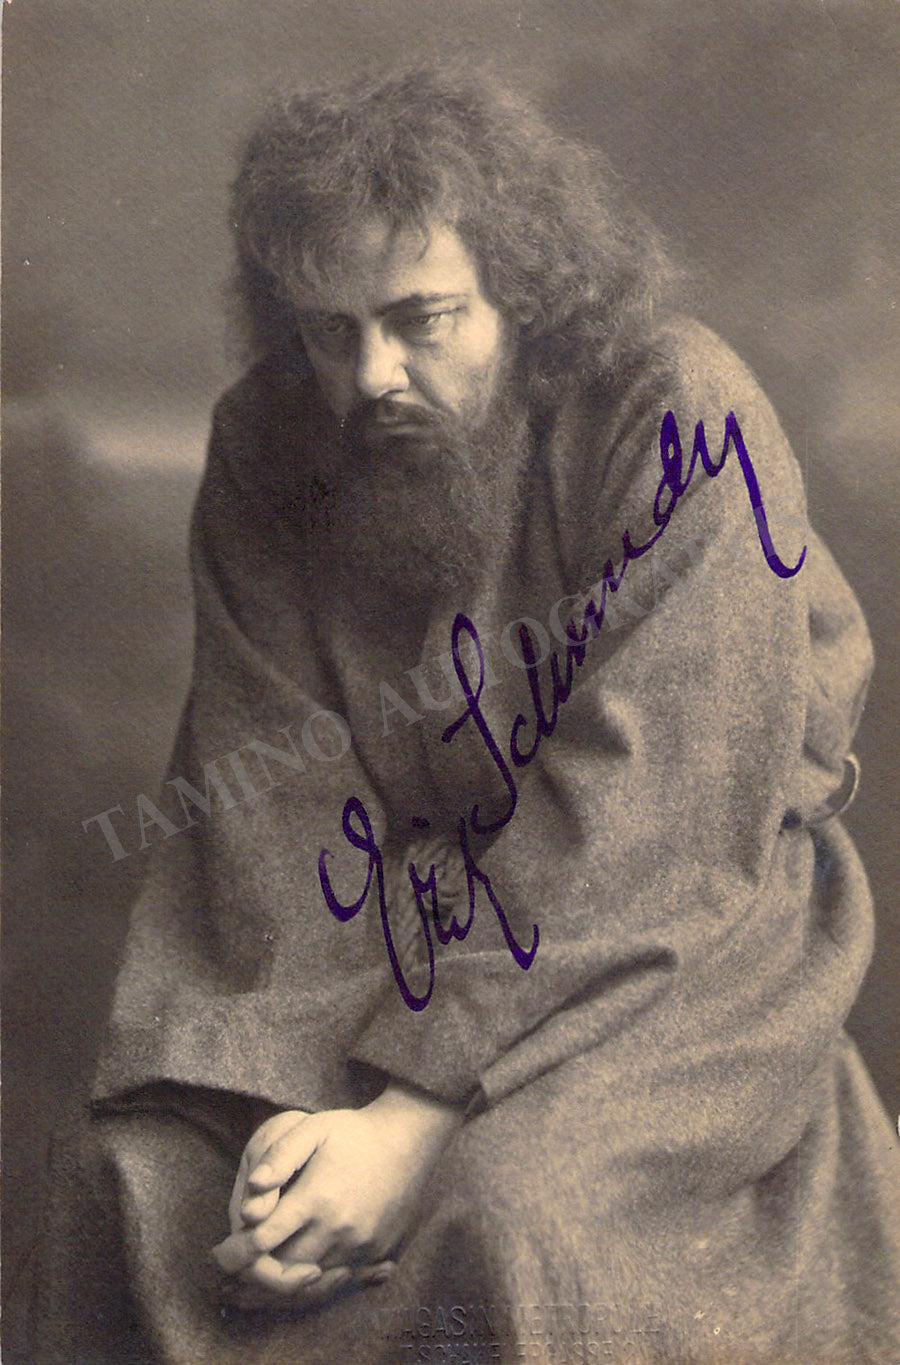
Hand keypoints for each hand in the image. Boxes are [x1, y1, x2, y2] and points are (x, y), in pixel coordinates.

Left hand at [212, 1083, 461, 1309]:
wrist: (409, 1140)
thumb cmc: (355, 1132)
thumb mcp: (314, 1128)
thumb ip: (280, 1155)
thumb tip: (253, 1187)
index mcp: (318, 1198)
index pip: (264, 1241)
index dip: (236, 1251)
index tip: (219, 1251)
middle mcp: (339, 1230)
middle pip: (283, 1271)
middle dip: (252, 1274)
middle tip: (231, 1270)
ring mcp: (360, 1247)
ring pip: (309, 1286)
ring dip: (278, 1286)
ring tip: (253, 1283)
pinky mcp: (376, 1255)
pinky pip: (336, 1285)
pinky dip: (310, 1288)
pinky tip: (294, 1280)